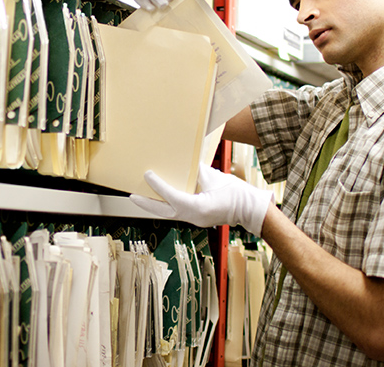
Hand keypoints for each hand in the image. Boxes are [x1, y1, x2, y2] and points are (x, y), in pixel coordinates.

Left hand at [130, 166, 272, 235]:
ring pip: (169, 213)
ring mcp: (195, 220)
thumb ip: (196, 172)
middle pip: (163, 212)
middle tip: (132, 196)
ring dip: (156, 205)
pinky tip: (163, 197)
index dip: (157, 185)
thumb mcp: (214, 178)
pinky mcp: (198, 218)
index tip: (147, 175)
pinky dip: (169, 204)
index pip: (171, 196)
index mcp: (198, 208)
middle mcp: (193, 217)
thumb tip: (183, 163)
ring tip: (143, 196)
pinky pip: (178, 211)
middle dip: (146, 204)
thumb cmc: (237, 194)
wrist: (251, 209)